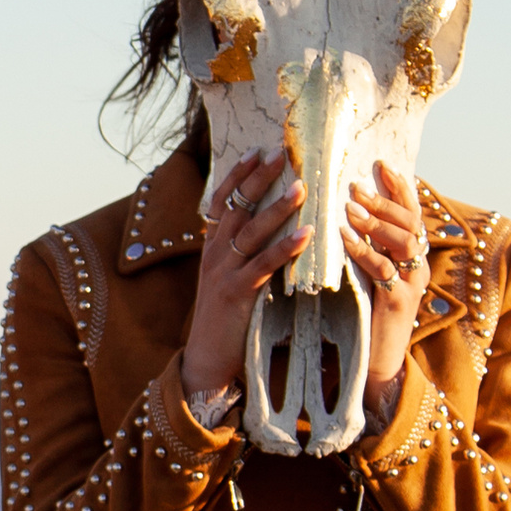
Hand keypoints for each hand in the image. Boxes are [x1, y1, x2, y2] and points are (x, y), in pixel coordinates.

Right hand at [184, 147, 305, 410]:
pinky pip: (262, 265)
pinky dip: (284, 248)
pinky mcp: (235, 294)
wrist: (206, 359)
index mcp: (212, 248)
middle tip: (281, 154)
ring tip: (301, 187)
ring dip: (277, 208)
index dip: (238, 175)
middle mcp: (214, 254)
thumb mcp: (228, 279)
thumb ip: (241, 254)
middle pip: (236, 207)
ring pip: (250, 232)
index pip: (221, 202)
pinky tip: (305, 234)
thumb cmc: (225, 320)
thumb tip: (265, 229)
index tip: (256, 151)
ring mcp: (223, 273)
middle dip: (258, 179)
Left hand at [345, 158, 429, 412]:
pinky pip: (382, 271)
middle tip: (357, 185)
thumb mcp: (370, 274)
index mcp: (412, 257)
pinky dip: (362, 251)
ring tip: (350, 207)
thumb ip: (369, 246)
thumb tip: (350, 210)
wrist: (376, 362)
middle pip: (410, 223)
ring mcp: (410, 285)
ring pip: (402, 243)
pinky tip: (343, 238)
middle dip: (385, 200)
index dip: (400, 188)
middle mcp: (417, 267)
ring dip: (376, 222)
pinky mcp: (397, 303)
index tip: (382, 165)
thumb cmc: (366, 315)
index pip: (412, 213)